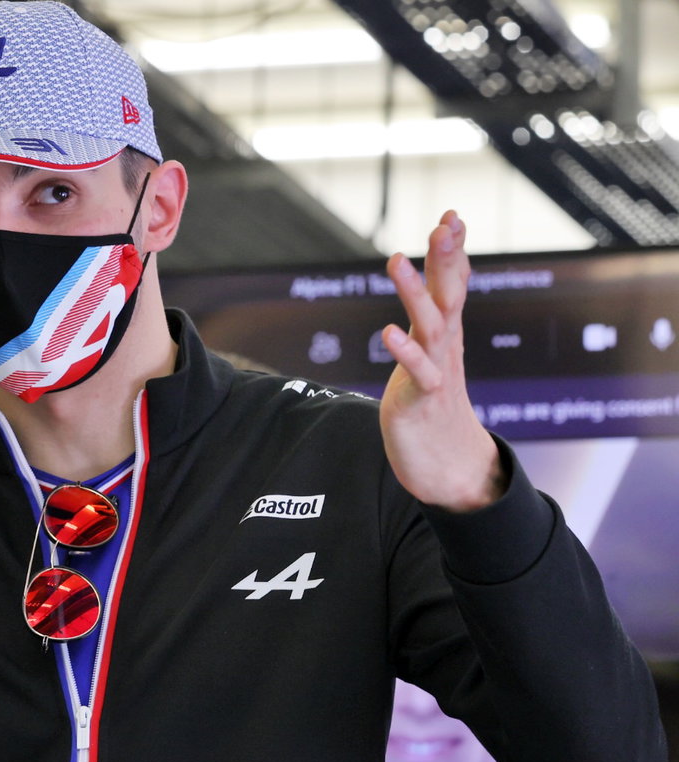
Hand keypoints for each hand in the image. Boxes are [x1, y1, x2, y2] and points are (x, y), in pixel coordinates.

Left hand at [378, 211, 504, 510]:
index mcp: (444, 334)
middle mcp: (445, 347)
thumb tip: (434, 286)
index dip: (452, 251)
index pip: (452, 284)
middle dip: (446, 259)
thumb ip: (430, 319)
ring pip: (430, 326)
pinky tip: (389, 331)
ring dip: (414, 293)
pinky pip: (418, 373)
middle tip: (445, 223)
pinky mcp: (422, 400)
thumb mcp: (432, 354)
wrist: (450, 466)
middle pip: (449, 295)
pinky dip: (404, 352)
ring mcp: (437, 372)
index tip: (451, 215)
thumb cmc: (434, 406)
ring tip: (396, 261)